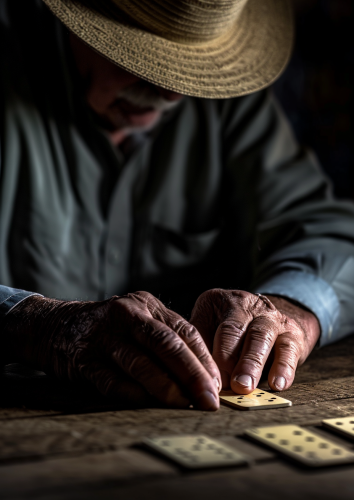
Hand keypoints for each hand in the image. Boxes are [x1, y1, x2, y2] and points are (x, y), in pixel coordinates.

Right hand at [3, 292, 220, 409]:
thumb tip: (203, 377)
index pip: (184, 332)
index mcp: (147, 306)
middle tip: (208, 400)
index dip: (204, 360)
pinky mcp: (84, 358)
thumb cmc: (111, 330)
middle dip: (192, 375)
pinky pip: (111, 380)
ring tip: (182, 404)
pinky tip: (146, 403)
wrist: (57, 326)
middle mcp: (127, 315)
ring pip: (141, 363)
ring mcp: (104, 335)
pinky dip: (132, 393)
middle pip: (167, 345)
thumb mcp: (139, 321)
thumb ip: (167, 340)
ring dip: (165, 387)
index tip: (217, 385)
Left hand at [190, 289, 319, 393]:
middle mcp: (246, 305)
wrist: (278, 316)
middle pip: (233, 330)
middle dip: (226, 358)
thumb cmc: (236, 330)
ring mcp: (270, 318)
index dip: (203, 353)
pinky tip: (277, 384)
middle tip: (220, 382)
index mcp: (219, 302)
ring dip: (250, 364)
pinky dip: (283, 368)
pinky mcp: (292, 333)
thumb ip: (201, 346)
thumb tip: (187, 374)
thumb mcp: (213, 328)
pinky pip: (288, 350)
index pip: (207, 326)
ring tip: (244, 386)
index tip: (201, 377)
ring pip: (260, 338)